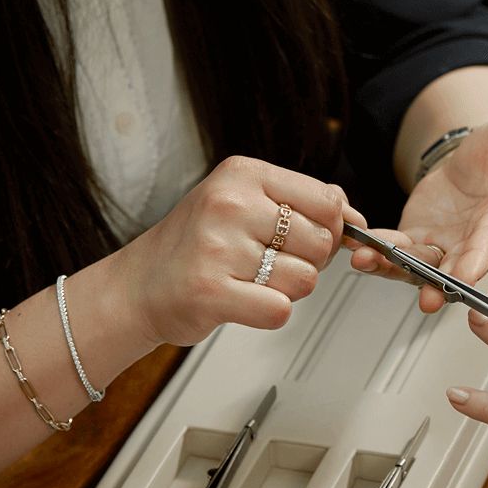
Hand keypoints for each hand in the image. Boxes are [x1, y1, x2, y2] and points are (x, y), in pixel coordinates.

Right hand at [111, 155, 356, 345]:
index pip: (327, 200)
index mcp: (242, 175)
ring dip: (287, 289)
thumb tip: (352, 214)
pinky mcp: (211, 291)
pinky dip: (269, 313)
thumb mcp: (243, 203)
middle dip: (309, 262)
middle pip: (322, 242)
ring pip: (305, 279)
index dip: (332, 228)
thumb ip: (300, 202)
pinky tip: (242, 301)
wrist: (135, 288)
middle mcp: (229, 204)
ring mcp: (218, 247)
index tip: (312, 239)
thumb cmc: (194, 245)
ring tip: (249, 280)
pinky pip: (280, 310)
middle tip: (271, 263)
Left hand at [354, 116, 487, 312]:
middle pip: (453, 269)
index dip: (476, 262)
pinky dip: (377, 251)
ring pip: (419, 265)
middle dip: (436, 283)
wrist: (480, 163)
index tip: (462, 278)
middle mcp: (476, 243)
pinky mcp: (419, 239)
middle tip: (426, 298)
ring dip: (393, 267)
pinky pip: (397, 251)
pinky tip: (356, 247)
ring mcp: (446, 245)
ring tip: (367, 260)